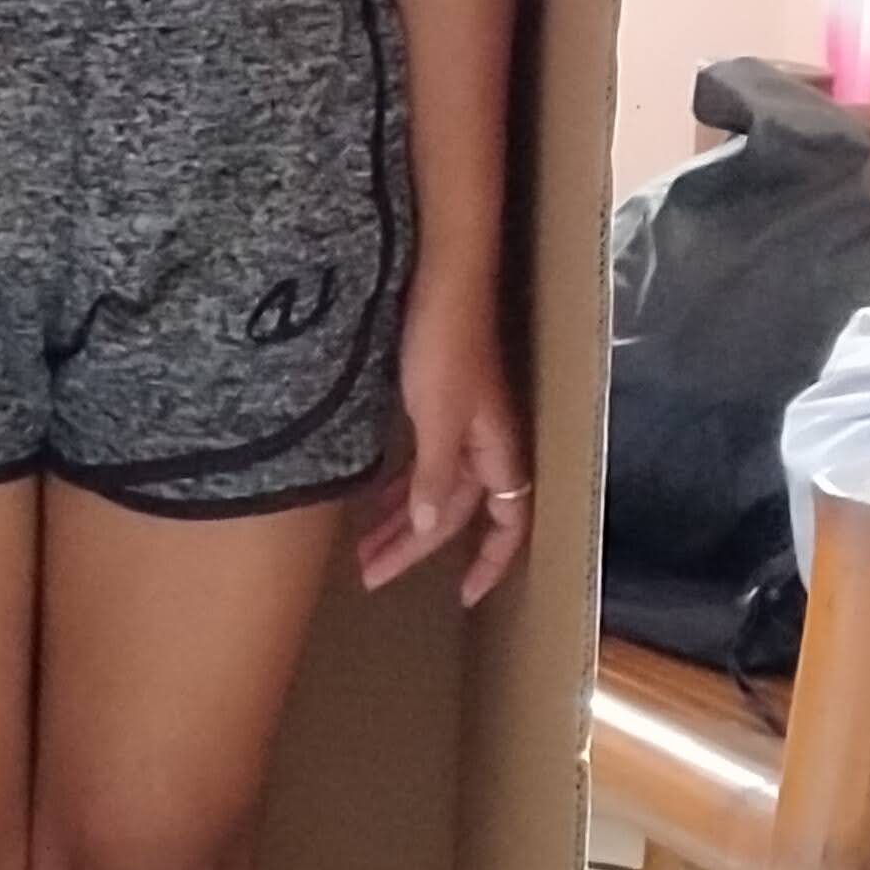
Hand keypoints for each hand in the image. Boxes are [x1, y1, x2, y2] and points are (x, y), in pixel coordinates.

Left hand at [355, 281, 530, 604]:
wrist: (441, 273)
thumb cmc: (444, 339)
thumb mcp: (439, 414)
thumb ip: (436, 473)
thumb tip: (431, 527)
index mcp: (496, 448)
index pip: (507, 522)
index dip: (490, 562)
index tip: (465, 595)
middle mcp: (484, 441)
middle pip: (456, 511)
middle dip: (416, 549)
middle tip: (371, 574)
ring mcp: (462, 420)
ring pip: (435, 487)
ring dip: (401, 519)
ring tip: (362, 548)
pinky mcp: (436, 399)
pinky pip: (422, 460)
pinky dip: (400, 485)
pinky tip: (373, 496)